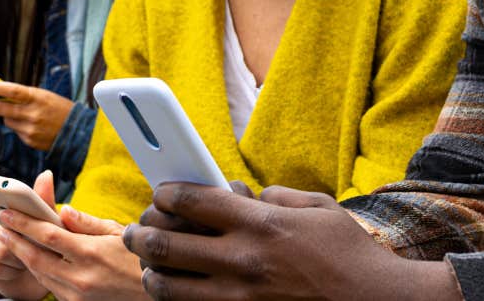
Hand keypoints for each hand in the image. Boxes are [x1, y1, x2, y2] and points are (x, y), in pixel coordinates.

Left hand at [0, 80, 73, 150]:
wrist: (78, 132)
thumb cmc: (60, 109)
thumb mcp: (44, 96)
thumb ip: (24, 96)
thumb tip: (2, 94)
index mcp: (37, 98)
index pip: (10, 90)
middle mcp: (32, 114)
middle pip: (1, 108)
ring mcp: (30, 129)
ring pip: (7, 120)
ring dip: (7, 115)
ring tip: (20, 113)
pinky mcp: (30, 141)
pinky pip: (16, 132)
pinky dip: (18, 127)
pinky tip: (31, 125)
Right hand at [0, 171, 51, 300]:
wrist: (37, 275)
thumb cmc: (43, 245)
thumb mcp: (48, 222)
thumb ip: (44, 200)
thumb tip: (47, 173)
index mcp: (4, 208)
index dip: (7, 210)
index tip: (8, 214)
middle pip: (2, 229)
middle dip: (25, 242)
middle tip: (37, 247)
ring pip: (0, 250)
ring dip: (19, 259)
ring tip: (27, 260)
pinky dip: (10, 272)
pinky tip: (15, 270)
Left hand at [0, 172, 144, 300]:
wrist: (151, 294)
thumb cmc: (137, 259)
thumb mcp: (117, 233)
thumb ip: (86, 222)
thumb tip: (62, 210)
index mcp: (91, 253)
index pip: (48, 235)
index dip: (25, 223)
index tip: (9, 212)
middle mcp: (81, 277)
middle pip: (36, 257)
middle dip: (14, 240)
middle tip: (0, 226)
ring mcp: (77, 295)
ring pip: (40, 274)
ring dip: (23, 256)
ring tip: (11, 239)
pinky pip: (51, 286)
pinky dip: (40, 271)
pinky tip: (34, 258)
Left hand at [123, 183, 460, 300]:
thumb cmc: (350, 254)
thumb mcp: (318, 208)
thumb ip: (275, 196)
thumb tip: (244, 195)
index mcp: (261, 224)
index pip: (191, 201)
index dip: (166, 193)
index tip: (160, 193)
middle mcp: (245, 261)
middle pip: (166, 244)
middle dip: (140, 234)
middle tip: (134, 231)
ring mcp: (241, 299)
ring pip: (168, 287)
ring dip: (151, 273)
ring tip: (150, 267)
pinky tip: (177, 294)